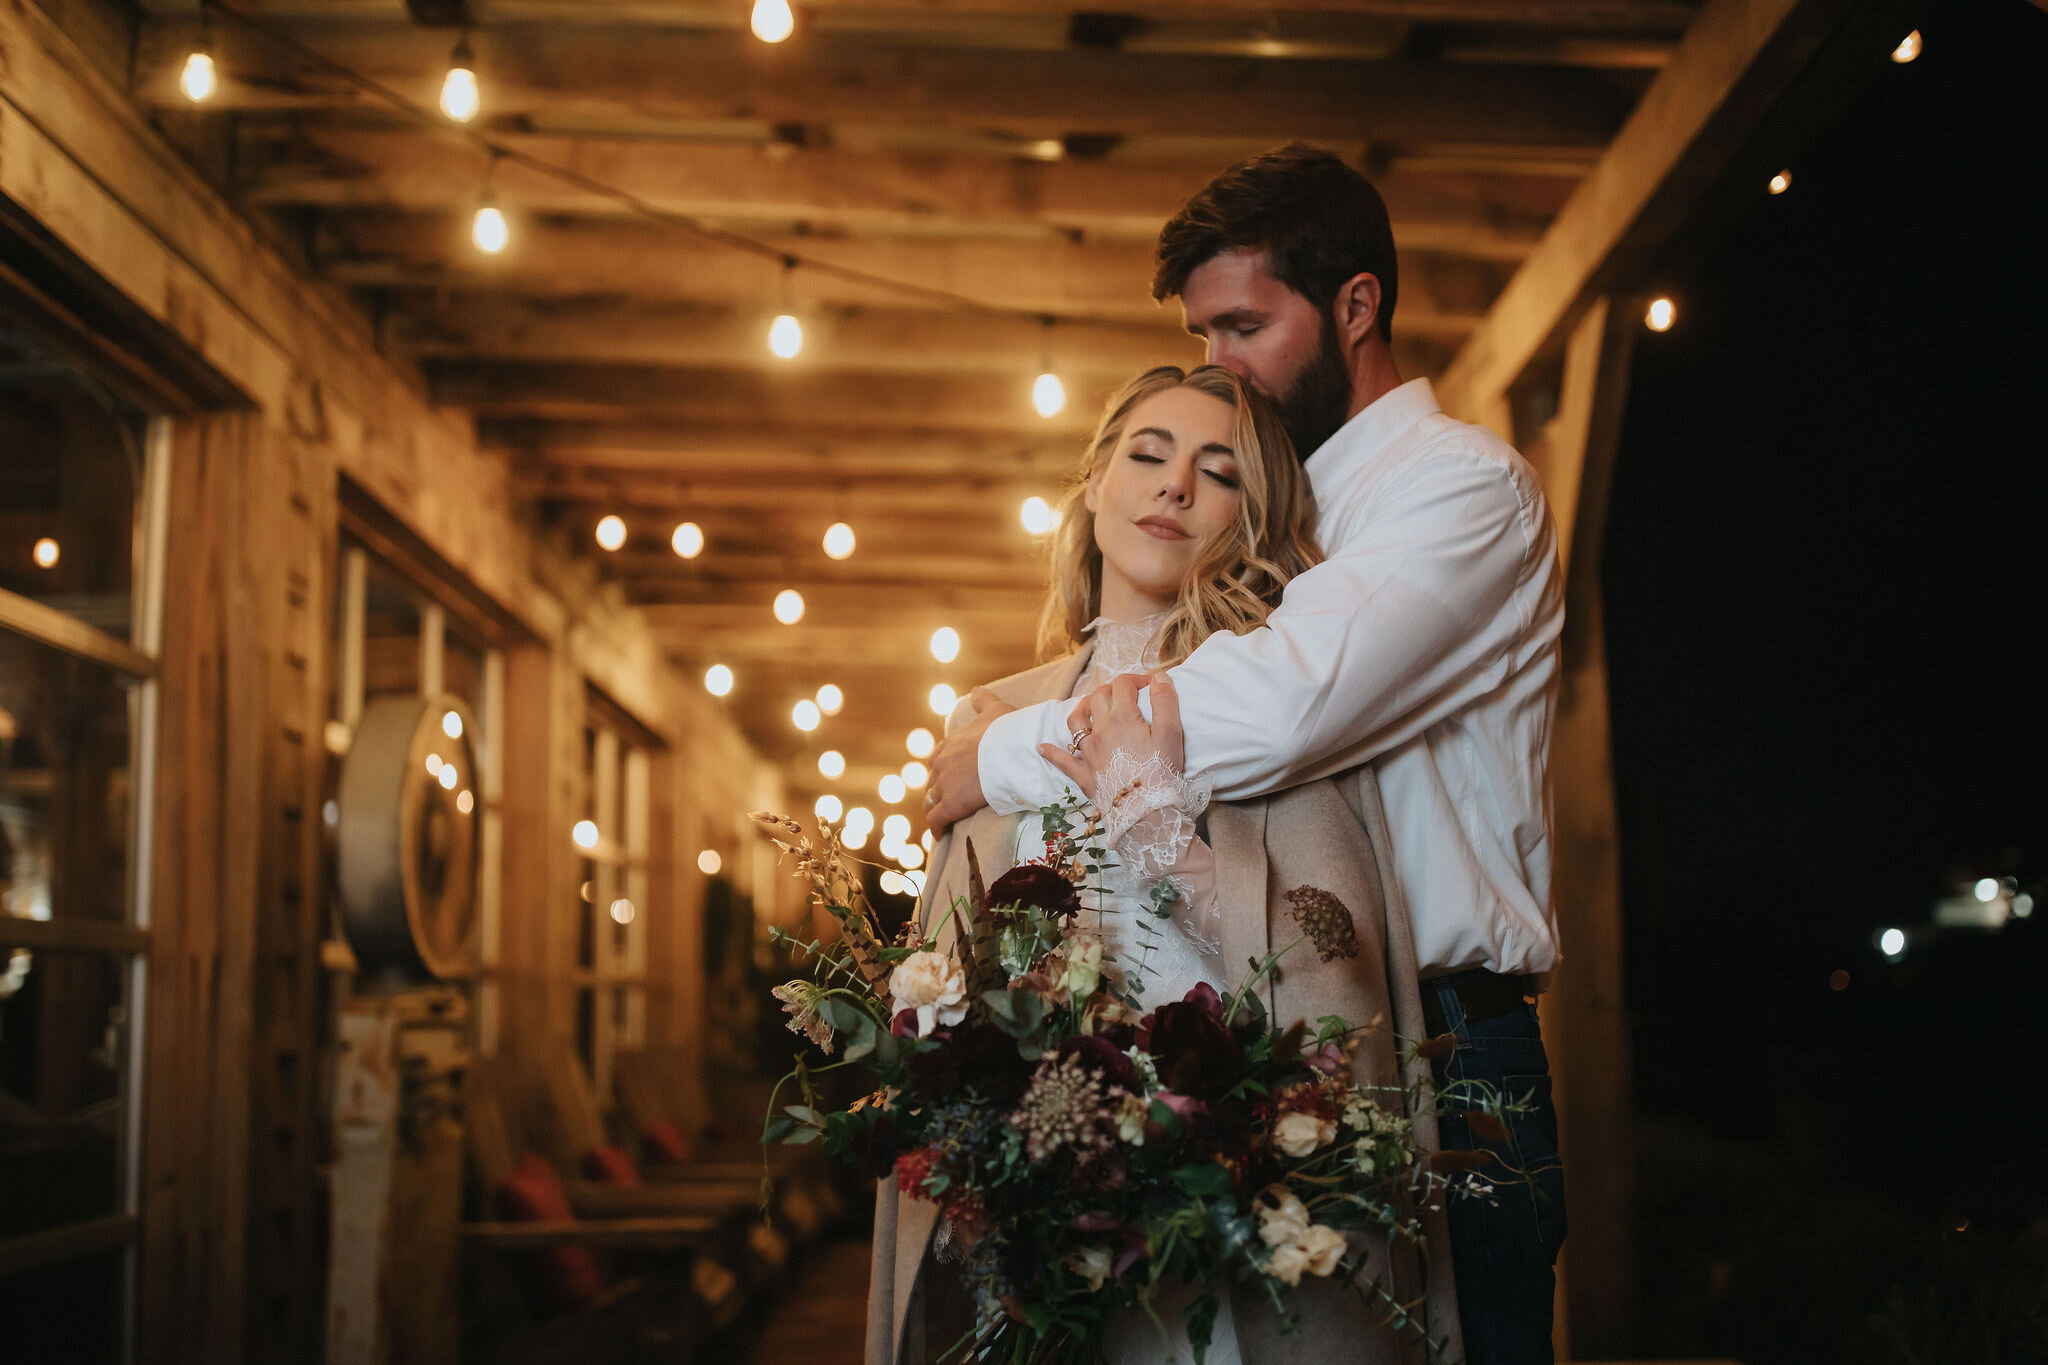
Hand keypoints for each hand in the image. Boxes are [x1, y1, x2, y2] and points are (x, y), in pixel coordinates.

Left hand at [923, 687, 1013, 834]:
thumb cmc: (1007, 731)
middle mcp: (941, 764)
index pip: (937, 759)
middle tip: (946, 801)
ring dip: (934, 810)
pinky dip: (936, 829)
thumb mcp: (995, 710)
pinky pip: (936, 821)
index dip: (942, 770)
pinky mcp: (950, 805)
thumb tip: (976, 690)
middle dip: (936, 791)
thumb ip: (983, 700)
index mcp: (949, 744)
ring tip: (942, 820)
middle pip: (931, 782)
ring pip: (930, 801)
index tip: (949, 778)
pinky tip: (940, 835)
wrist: (1013, 752)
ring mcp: (944, 785)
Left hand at [1038, 672, 1183, 800]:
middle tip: (1126, 695)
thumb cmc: (1162, 772)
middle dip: (1111, 689)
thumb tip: (1160, 676)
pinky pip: (1063, 761)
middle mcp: (1101, 731)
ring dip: (1082, 708)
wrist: (1146, 813)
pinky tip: (1042, 747)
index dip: (1137, 679)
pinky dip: (1052, 752)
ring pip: (1076, 721)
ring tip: (1091, 706)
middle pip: (1098, 697)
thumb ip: (1165, 701)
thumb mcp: (1172, 733)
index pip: (1123, 684)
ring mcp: (1089, 753)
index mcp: (1122, 717)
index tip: (1150, 685)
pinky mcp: (1084, 775)